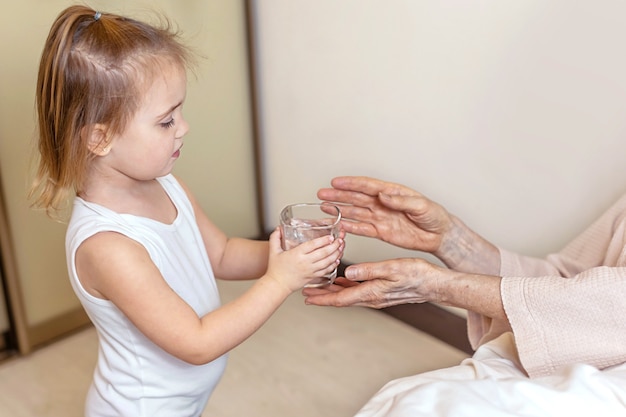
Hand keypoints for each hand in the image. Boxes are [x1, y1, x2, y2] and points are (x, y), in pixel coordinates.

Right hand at [265, 228, 343, 292]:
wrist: (277, 285)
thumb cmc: (276, 269)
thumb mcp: (273, 251)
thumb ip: (275, 238)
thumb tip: (278, 228)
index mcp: (296, 254)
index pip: (312, 245)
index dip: (323, 240)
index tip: (330, 236)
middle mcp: (305, 262)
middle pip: (323, 253)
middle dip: (334, 246)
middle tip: (340, 240)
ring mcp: (310, 270)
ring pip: (327, 262)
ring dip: (336, 254)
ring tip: (341, 247)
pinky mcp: (313, 277)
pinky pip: (326, 270)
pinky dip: (333, 265)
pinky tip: (336, 260)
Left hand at [302, 258, 441, 308]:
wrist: (434, 284)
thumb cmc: (417, 275)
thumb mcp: (392, 268)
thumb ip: (369, 270)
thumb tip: (348, 271)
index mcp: (371, 292)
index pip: (341, 299)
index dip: (322, 298)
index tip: (307, 297)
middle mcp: (372, 297)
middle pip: (341, 299)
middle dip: (322, 296)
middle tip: (306, 292)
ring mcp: (376, 295)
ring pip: (348, 295)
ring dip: (332, 292)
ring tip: (319, 286)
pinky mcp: (381, 291)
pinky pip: (358, 290)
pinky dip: (346, 286)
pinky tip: (343, 279)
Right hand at [317, 176, 451, 252]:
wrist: (440, 235)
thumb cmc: (434, 216)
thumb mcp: (421, 205)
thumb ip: (400, 200)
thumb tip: (383, 195)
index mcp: (392, 192)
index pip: (367, 186)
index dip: (351, 184)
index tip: (335, 182)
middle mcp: (383, 203)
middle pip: (356, 198)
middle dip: (338, 196)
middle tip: (322, 194)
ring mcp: (381, 218)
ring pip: (355, 212)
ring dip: (340, 210)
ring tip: (324, 207)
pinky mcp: (381, 232)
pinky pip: (362, 229)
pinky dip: (350, 227)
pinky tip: (339, 224)